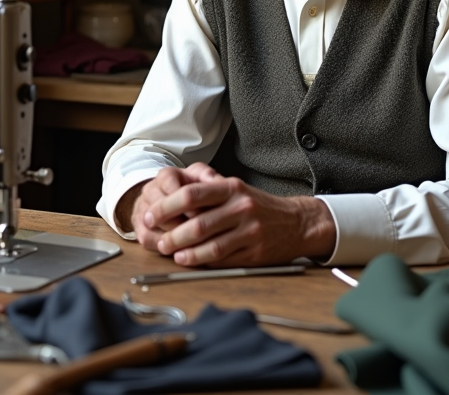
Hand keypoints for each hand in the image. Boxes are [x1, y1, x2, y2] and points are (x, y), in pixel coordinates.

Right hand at [119, 164, 222, 253]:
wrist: (166, 199)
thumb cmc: (189, 190)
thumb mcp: (200, 178)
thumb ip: (209, 177)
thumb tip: (217, 182)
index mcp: (167, 176)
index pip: (172, 186)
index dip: (189, 203)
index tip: (204, 213)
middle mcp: (150, 190)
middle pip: (160, 208)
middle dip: (181, 223)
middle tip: (200, 233)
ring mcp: (142, 209)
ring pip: (152, 225)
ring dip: (171, 236)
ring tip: (191, 244)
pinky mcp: (138, 227)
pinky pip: (147, 239)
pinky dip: (163, 246)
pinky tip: (179, 250)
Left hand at [144, 167, 336, 266]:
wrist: (297, 223)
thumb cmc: (259, 206)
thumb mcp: (236, 190)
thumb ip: (208, 192)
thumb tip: (170, 201)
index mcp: (231, 188)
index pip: (191, 194)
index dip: (166, 205)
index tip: (151, 214)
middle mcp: (241, 207)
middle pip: (197, 223)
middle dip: (172, 234)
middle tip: (158, 240)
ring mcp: (249, 230)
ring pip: (209, 245)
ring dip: (185, 252)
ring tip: (171, 253)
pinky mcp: (254, 251)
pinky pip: (222, 258)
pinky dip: (202, 261)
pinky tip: (189, 260)